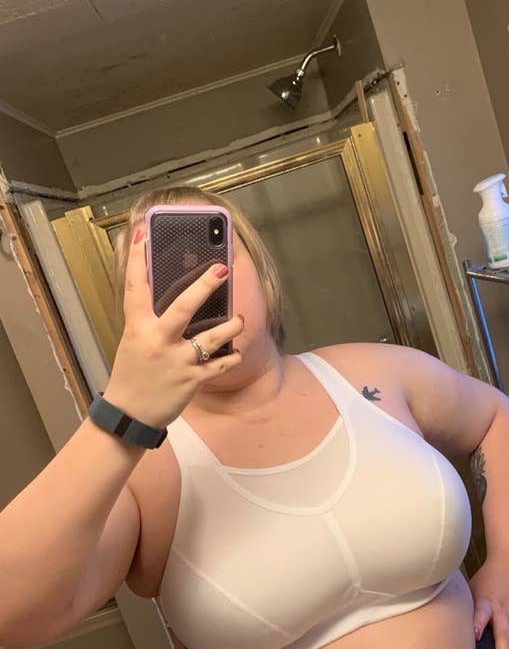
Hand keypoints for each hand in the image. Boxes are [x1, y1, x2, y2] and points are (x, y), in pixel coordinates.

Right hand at [104, 225, 243, 428]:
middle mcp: (158, 341)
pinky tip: (236, 352)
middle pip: (183, 307)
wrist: (130, 415)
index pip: (135, 288)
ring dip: (231, 327)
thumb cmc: (133, 374)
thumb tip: (173, 298)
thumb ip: (150, 321)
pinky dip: (231, 357)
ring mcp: (177, 361)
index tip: (143, 233)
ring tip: (239, 319)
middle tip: (221, 270)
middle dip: (204, 286)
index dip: (139, 260)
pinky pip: (219, 364)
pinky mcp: (192, 379)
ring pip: (211, 337)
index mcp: (138, 328)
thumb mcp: (134, 342)